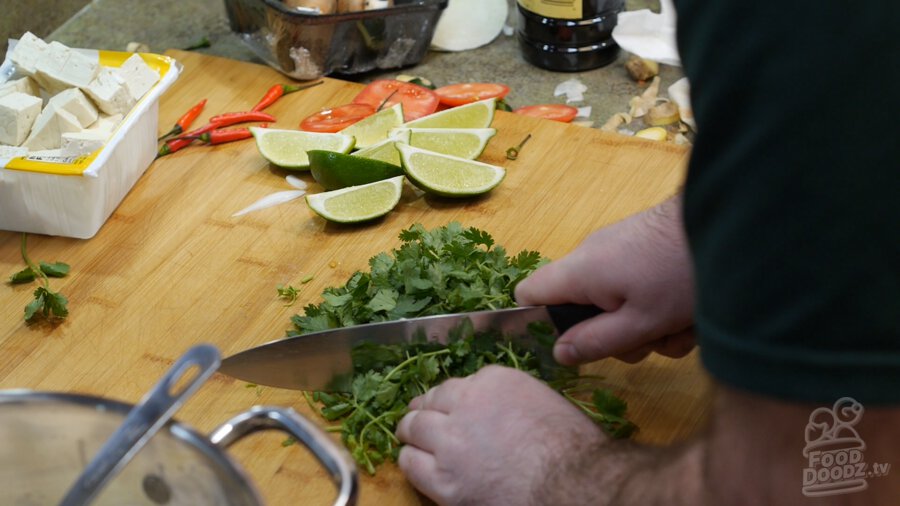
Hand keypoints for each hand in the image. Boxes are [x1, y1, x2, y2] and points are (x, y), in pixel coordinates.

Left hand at [396, 365, 604, 505]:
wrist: (573, 486)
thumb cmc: (572, 447)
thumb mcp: (542, 401)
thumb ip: (507, 399)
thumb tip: (493, 411)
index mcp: (492, 381)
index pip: (457, 385)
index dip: (452, 400)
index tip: (452, 409)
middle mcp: (465, 405)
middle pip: (430, 402)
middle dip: (425, 410)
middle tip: (421, 420)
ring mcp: (450, 443)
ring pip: (413, 428)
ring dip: (412, 433)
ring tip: (411, 439)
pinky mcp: (444, 481)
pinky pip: (410, 464)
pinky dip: (410, 460)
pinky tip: (416, 464)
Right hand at [515, 197, 694, 364]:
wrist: (733, 224)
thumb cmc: (681, 274)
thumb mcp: (640, 323)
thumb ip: (596, 342)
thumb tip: (558, 353)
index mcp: (580, 272)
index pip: (529, 293)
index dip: (538, 322)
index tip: (571, 345)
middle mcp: (592, 256)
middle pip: (582, 308)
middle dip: (614, 335)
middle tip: (647, 343)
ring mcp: (620, 250)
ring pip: (618, 304)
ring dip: (648, 326)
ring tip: (682, 328)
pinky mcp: (646, 248)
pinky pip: (640, 289)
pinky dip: (662, 308)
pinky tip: (692, 314)